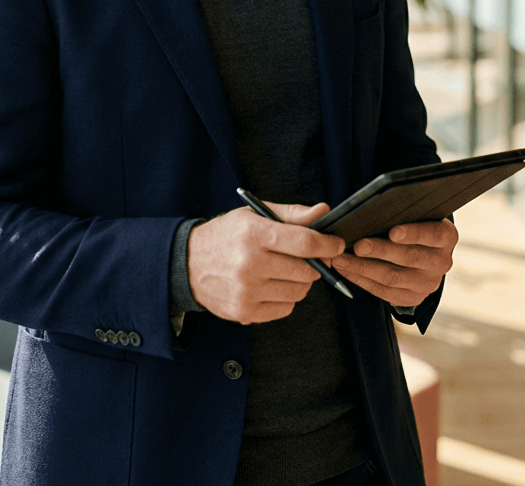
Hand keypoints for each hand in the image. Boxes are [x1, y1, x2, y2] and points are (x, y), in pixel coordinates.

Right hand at [187, 201, 345, 324]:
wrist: (188, 263)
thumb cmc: (226, 235)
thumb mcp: (254, 215)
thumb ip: (292, 214)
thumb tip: (324, 212)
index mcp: (254, 234)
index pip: (304, 242)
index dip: (327, 244)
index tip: (337, 244)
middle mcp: (250, 264)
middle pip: (306, 271)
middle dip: (314, 264)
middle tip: (308, 257)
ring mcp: (247, 291)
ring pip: (298, 292)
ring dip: (300, 282)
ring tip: (284, 270)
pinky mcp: (244, 312)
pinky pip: (285, 308)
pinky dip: (285, 298)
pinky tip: (271, 285)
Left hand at [331, 218, 456, 306]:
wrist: (423, 253)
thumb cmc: (412, 224)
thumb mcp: (415, 215)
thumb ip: (401, 213)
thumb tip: (371, 211)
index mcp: (446, 236)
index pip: (433, 234)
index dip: (413, 233)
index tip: (393, 231)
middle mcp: (441, 262)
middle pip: (409, 257)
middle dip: (380, 250)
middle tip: (358, 245)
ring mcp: (428, 283)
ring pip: (392, 277)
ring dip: (363, 267)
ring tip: (341, 258)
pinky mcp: (412, 298)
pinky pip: (383, 291)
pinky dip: (361, 279)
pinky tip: (345, 269)